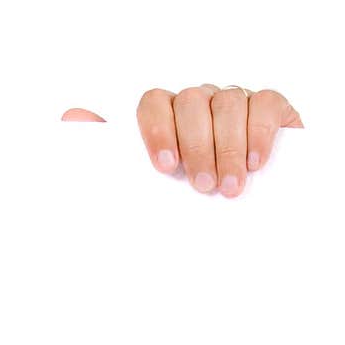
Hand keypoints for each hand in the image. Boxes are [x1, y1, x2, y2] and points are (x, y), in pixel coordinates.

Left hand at [61, 86, 302, 198]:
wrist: (242, 243)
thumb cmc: (183, 217)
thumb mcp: (140, 198)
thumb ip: (106, 163)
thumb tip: (71, 118)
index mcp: (165, 121)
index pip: (154, 102)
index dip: (158, 130)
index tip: (165, 168)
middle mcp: (199, 105)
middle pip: (193, 101)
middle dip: (198, 145)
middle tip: (202, 187)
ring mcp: (235, 104)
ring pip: (230, 102)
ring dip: (229, 147)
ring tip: (230, 189)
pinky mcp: (273, 111)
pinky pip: (266, 104)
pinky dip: (260, 132)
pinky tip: (256, 163)